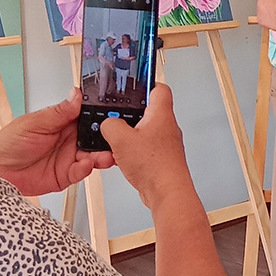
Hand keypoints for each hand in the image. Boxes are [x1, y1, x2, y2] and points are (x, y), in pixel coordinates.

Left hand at [0, 88, 114, 195]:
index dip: (102, 118)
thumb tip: (76, 95)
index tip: (114, 118)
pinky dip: (86, 169)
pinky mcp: (66, 175)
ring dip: (102, 156)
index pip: (89, 118)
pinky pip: (81, 172)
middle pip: (96, 138)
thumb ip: (59, 112)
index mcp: (64, 123)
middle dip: (107, 139)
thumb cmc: (8, 143)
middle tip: (115, 139)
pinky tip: (86, 165)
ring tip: (105, 156)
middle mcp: (70, 140)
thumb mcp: (35, 122)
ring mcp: (69, 158)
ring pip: (93, 156)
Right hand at [100, 84, 192, 209]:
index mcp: (161, 114)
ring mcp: (165, 142)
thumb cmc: (155, 165)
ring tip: (117, 139)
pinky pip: (145, 147)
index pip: (159, 88)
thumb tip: (108, 123)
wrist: (167, 192)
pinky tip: (123, 156)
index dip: (146, 83)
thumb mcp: (121, 139)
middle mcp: (166, 126)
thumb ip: (110, 125)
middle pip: (149, 110)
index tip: (134, 84)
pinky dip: (133, 149)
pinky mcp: (161, 157)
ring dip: (130, 133)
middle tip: (117, 115)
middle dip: (131, 113)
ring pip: (145, 130)